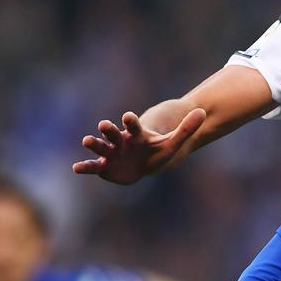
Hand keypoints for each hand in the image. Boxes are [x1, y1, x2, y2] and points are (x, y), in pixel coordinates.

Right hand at [72, 109, 205, 184]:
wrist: (147, 162)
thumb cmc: (158, 149)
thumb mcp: (174, 141)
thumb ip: (187, 128)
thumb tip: (204, 112)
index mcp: (137, 133)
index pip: (133, 124)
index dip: (131, 120)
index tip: (128, 116)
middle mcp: (121, 140)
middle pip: (114, 133)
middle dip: (108, 129)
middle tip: (104, 125)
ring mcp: (112, 152)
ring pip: (101, 146)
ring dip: (94, 143)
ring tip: (87, 141)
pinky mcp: (105, 165)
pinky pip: (93, 166)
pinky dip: (85, 166)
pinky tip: (76, 168)